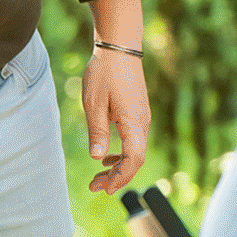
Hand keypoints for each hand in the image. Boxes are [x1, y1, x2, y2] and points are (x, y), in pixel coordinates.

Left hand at [82, 46, 148, 194]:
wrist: (119, 47)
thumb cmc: (105, 72)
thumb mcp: (94, 103)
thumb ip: (97, 132)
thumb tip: (97, 158)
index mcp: (134, 122)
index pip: (134, 159)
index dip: (121, 177)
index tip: (105, 188)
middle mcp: (143, 123)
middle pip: (135, 160)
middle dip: (116, 178)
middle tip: (95, 188)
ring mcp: (142, 118)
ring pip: (134, 152)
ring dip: (117, 167)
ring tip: (98, 177)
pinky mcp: (137, 114)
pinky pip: (133, 141)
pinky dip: (121, 154)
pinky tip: (106, 158)